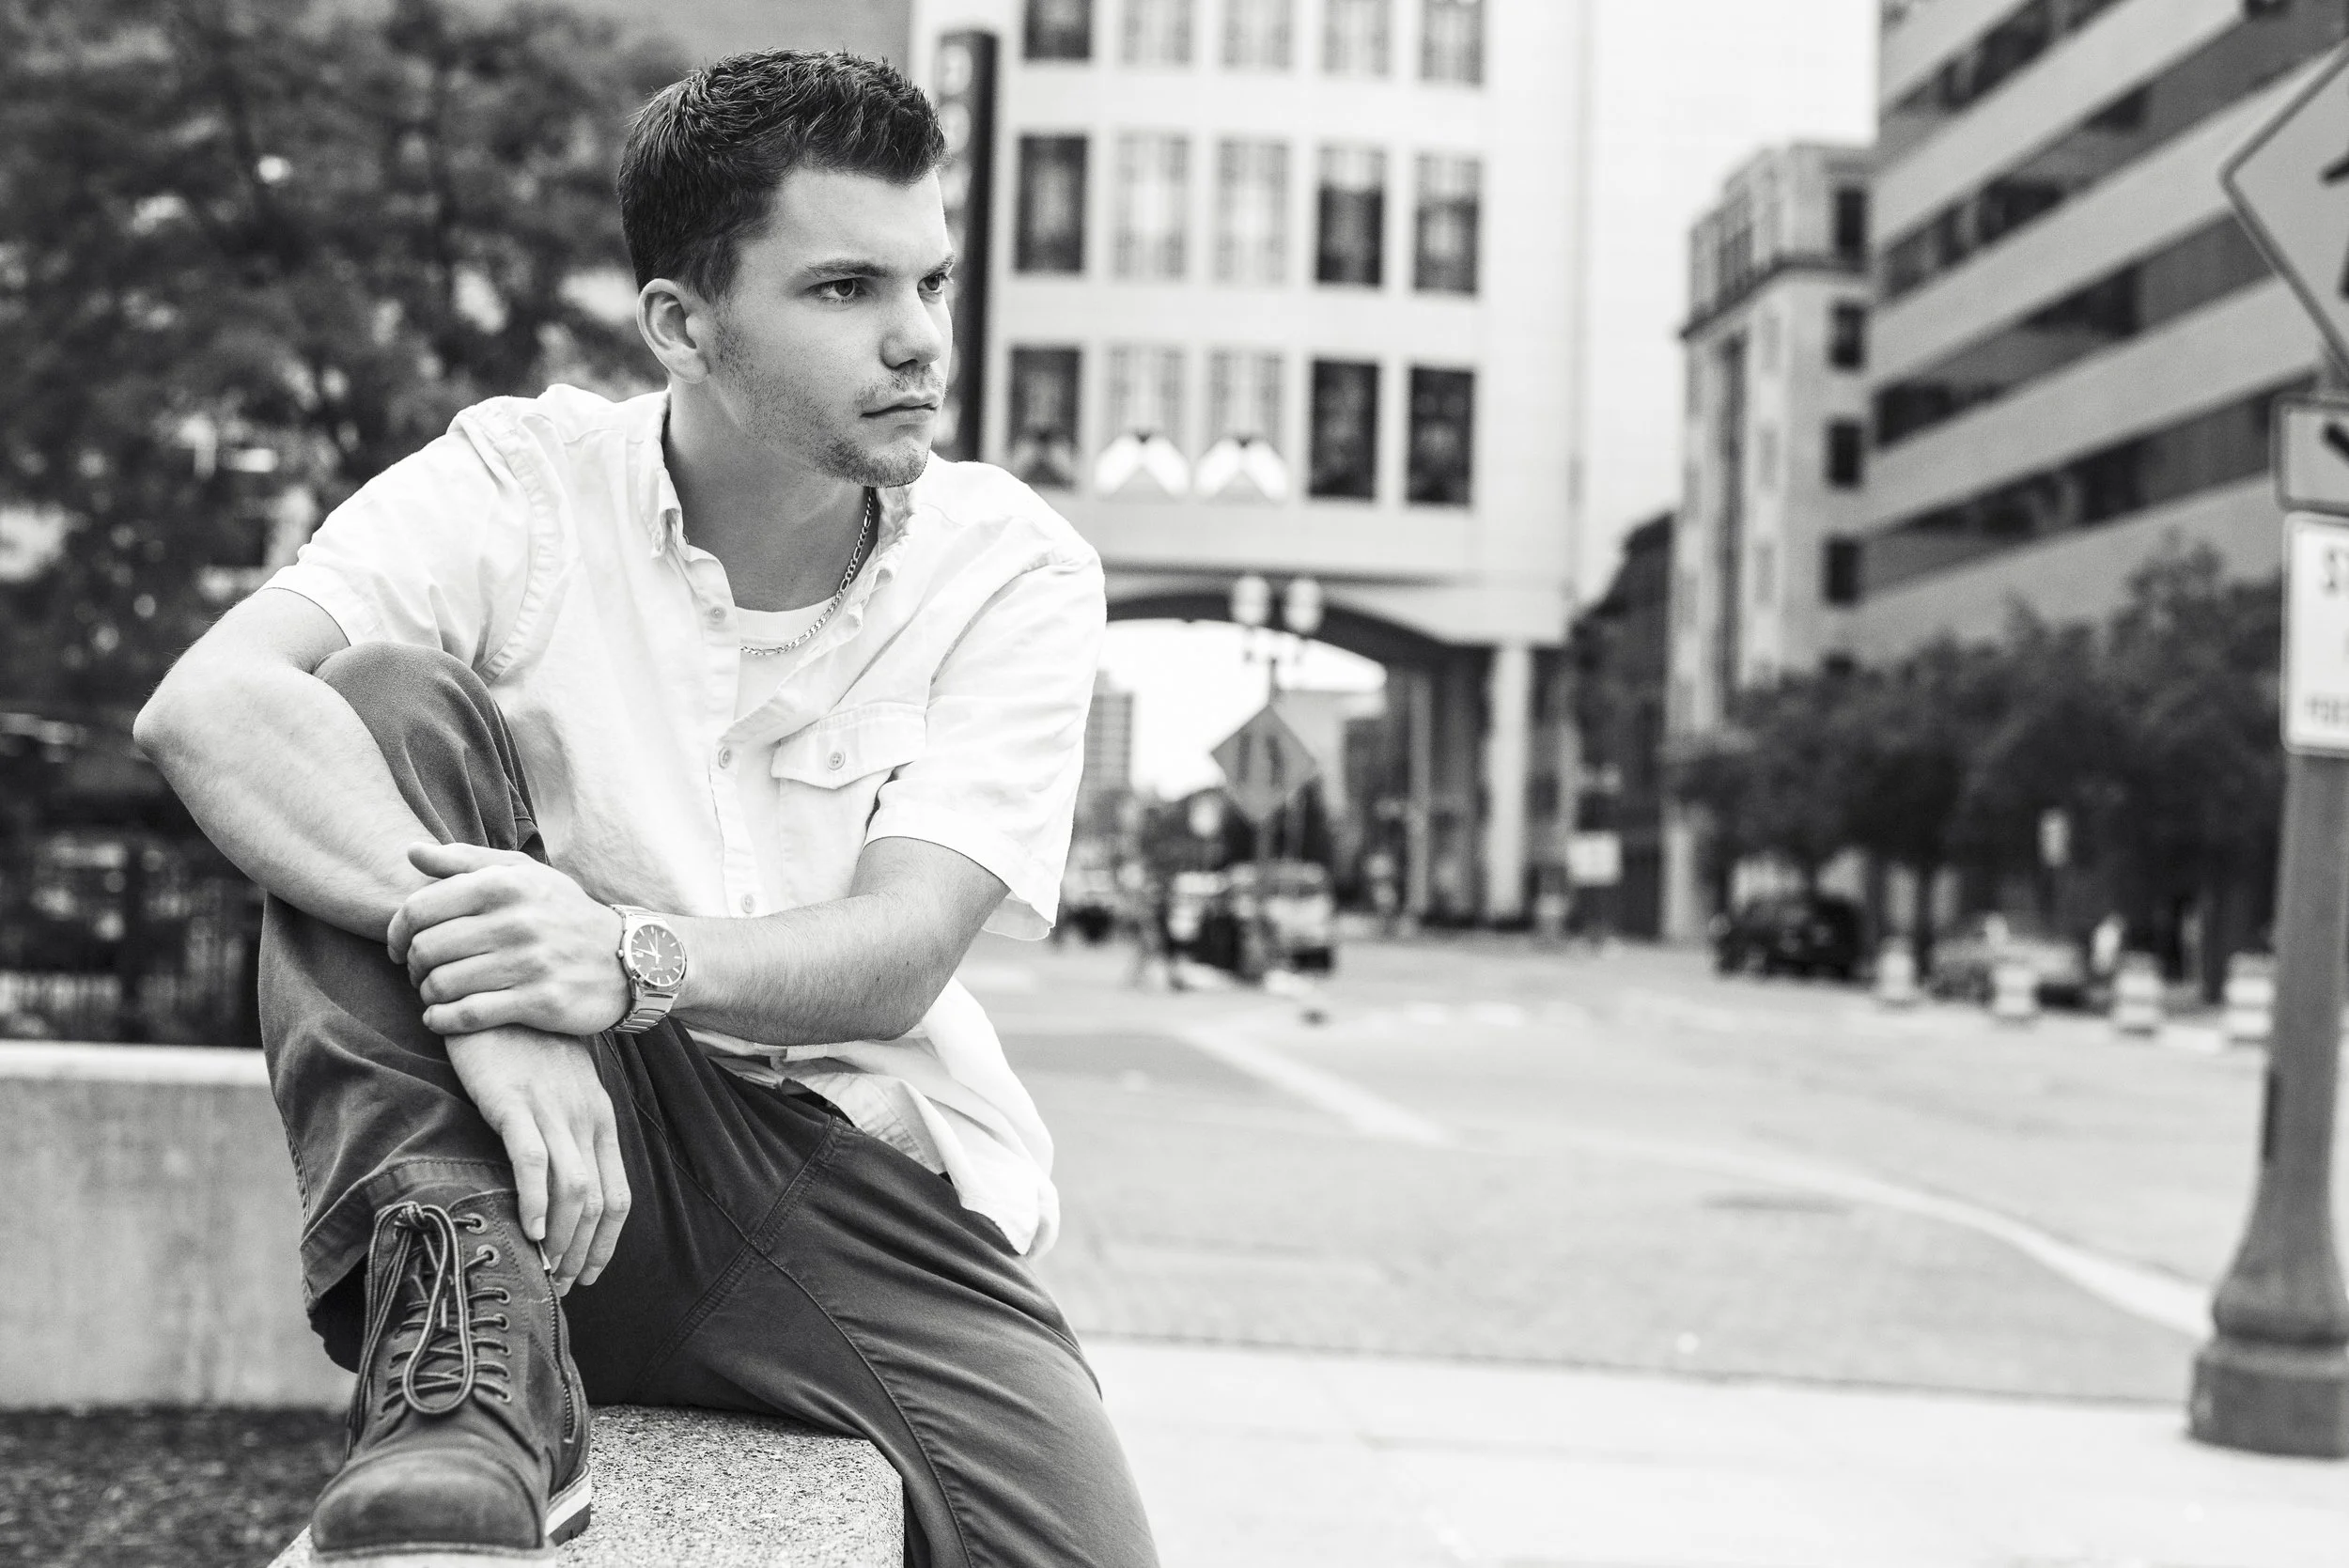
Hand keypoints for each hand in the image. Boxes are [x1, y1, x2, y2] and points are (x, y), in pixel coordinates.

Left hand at [390, 843, 628, 1037]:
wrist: (628, 958)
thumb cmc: (563, 914)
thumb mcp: (524, 875)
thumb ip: (465, 861)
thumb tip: (411, 853)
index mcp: (504, 884)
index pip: (420, 909)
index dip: (396, 932)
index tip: (399, 947)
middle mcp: (516, 920)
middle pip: (426, 949)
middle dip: (412, 967)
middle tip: (418, 974)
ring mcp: (529, 962)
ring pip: (443, 984)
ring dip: (427, 995)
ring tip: (433, 995)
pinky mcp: (540, 1001)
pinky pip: (469, 1015)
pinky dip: (442, 1020)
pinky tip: (439, 1018)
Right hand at [445, 1025, 629, 1292]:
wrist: (496, 997)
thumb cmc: (524, 1050)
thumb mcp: (560, 1092)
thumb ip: (566, 1135)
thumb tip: (561, 1193)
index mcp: (601, 1120)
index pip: (619, 1197)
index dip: (605, 1243)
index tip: (588, 1275)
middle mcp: (586, 1118)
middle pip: (598, 1202)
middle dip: (582, 1253)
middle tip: (559, 1287)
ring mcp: (553, 1111)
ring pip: (572, 1190)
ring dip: (561, 1240)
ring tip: (542, 1271)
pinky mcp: (514, 1103)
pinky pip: (534, 1161)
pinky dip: (533, 1201)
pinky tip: (527, 1230)